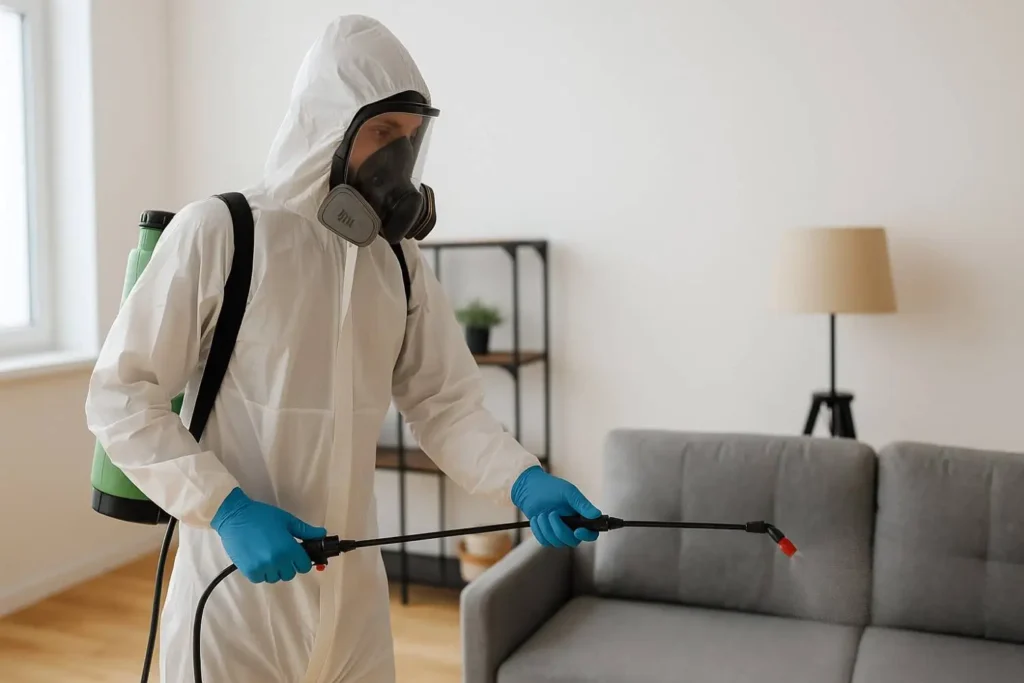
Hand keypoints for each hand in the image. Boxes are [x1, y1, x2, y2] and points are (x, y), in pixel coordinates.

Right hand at [211, 487, 325, 582]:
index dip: (303, 560)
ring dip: (275, 569)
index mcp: (288, 549)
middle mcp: (276, 562)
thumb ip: (305, 531)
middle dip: (289, 565)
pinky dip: (262, 572)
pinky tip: (259, 559)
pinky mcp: (248, 571)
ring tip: (269, 554)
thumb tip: (322, 534)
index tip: (298, 554)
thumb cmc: (262, 516)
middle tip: (282, 552)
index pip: (304, 566)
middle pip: (290, 574)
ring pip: (275, 578)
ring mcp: (262, 568)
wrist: (234, 517)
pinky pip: (261, 579)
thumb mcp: (287, 520)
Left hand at [511, 466, 601, 547]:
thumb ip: (582, 504)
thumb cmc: (552, 488)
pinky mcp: (546, 536)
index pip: (591, 533)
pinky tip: (536, 518)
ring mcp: (559, 533)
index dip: (587, 535)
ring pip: (557, 542)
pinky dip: (539, 530)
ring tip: (542, 513)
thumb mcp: (568, 493)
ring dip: (546, 527)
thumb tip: (596, 514)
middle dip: (559, 529)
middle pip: (572, 541)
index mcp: (581, 517)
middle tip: (551, 513)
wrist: (530, 489)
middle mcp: (572, 527)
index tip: (577, 531)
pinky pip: (545, 541)